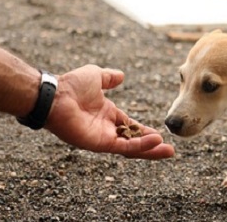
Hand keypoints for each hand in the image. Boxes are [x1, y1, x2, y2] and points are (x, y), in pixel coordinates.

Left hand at [44, 64, 174, 158]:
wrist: (56, 94)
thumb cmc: (71, 85)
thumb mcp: (96, 76)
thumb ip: (109, 78)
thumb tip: (121, 76)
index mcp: (107, 115)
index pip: (130, 127)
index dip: (145, 131)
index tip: (161, 134)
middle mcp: (106, 129)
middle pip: (134, 141)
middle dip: (152, 146)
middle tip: (170, 150)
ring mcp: (103, 137)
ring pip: (131, 148)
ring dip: (150, 149)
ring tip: (168, 151)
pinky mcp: (99, 143)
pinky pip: (123, 146)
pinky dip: (140, 145)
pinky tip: (155, 141)